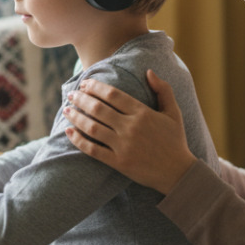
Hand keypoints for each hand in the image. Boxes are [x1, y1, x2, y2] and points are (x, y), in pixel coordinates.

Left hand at [63, 69, 195, 194]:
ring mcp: (124, 146)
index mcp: (143, 113)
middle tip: (71, 95)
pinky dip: (78, 141)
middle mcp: (131, 127)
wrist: (178, 173)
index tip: (85, 84)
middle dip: (81, 99)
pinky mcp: (119, 162)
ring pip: (93, 127)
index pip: (113, 95)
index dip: (95, 87)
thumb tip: (148, 71)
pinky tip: (69, 132)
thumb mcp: (173, 112)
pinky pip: (93, 150)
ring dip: (76, 117)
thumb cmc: (175, 140)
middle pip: (98, 109)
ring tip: (66, 110)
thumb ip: (163, 89)